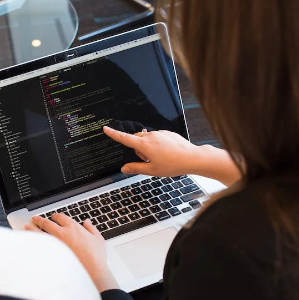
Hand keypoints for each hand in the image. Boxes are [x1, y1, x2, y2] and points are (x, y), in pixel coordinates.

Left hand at [26, 213, 118, 291]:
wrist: (91, 270)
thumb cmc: (95, 256)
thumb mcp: (98, 239)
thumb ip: (91, 228)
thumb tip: (87, 222)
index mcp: (73, 227)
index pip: (61, 217)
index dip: (56, 216)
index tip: (53, 216)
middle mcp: (62, 233)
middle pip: (47, 223)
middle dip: (40, 219)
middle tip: (35, 218)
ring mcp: (55, 244)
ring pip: (40, 233)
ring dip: (32, 228)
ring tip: (27, 226)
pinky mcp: (51, 254)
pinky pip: (39, 245)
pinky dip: (33, 242)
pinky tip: (30, 241)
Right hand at [103, 126, 240, 185]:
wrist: (192, 158)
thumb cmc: (173, 164)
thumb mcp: (152, 170)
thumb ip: (135, 168)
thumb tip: (124, 168)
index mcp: (144, 145)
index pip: (124, 138)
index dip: (114, 134)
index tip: (106, 129)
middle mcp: (151, 136)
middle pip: (136, 140)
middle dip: (138, 149)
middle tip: (148, 161)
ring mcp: (160, 133)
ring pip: (147, 139)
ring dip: (148, 147)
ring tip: (160, 158)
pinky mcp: (167, 133)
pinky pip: (157, 137)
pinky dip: (157, 145)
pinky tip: (167, 153)